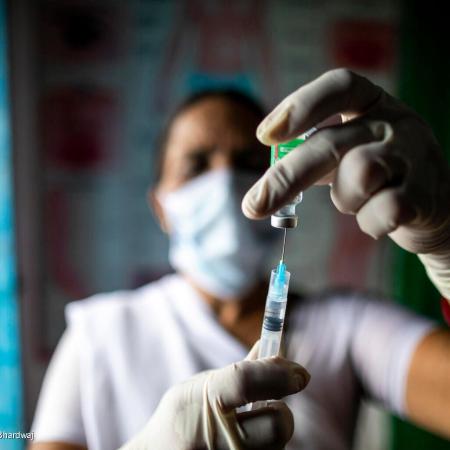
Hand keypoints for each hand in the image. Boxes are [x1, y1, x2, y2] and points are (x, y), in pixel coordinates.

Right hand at [119, 348, 309, 449]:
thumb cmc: (178, 420)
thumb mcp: (197, 388)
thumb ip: (235, 372)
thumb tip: (270, 347)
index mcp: (200, 404)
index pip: (245, 381)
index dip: (277, 370)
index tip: (300, 372)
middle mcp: (216, 441)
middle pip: (279, 423)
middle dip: (282, 410)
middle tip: (272, 404)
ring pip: (279, 445)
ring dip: (271, 432)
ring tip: (249, 429)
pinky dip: (264, 447)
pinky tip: (247, 443)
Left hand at [242, 69, 449, 296]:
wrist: (435, 204)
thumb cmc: (379, 173)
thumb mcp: (348, 151)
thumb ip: (314, 155)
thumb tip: (266, 184)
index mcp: (371, 104)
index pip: (338, 87)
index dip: (300, 106)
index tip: (265, 135)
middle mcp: (393, 122)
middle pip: (330, 144)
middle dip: (286, 178)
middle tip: (252, 206)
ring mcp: (413, 156)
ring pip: (359, 175)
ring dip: (346, 200)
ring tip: (356, 202)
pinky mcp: (425, 194)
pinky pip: (382, 211)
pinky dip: (369, 222)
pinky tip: (380, 219)